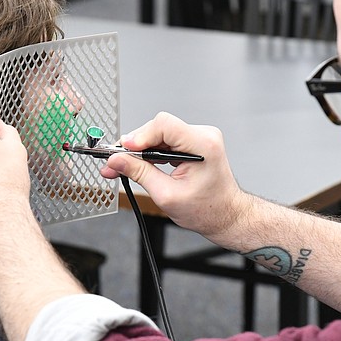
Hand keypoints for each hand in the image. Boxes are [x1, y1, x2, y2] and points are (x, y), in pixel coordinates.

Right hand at [101, 112, 248, 239]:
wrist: (224, 214)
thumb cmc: (207, 209)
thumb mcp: (166, 195)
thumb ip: (139, 174)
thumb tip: (117, 161)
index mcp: (202, 145)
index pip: (164, 125)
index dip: (140, 136)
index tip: (123, 150)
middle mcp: (203, 136)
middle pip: (159, 128)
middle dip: (135, 146)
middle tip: (115, 162)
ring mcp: (199, 137)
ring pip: (159, 134)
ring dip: (140, 150)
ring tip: (123, 166)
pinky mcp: (193, 142)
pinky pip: (166, 140)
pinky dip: (150, 151)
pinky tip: (140, 164)